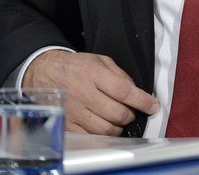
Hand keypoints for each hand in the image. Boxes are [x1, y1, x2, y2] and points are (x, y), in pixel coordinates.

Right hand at [23, 50, 159, 134]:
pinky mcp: (67, 125)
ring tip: (119, 118)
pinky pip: (91, 137)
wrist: (45, 73)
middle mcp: (83, 93)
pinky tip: (105, 125)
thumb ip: (119, 74)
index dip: (142, 100)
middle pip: (117, 113)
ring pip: (106, 129)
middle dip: (131, 115)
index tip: (153, 106)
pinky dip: (103, 135)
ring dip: (119, 127)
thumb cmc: (76, 66)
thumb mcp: (100, 60)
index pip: (124, 91)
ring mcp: (74, 111)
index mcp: (94, 74)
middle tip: (133, 111)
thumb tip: (136, 91)